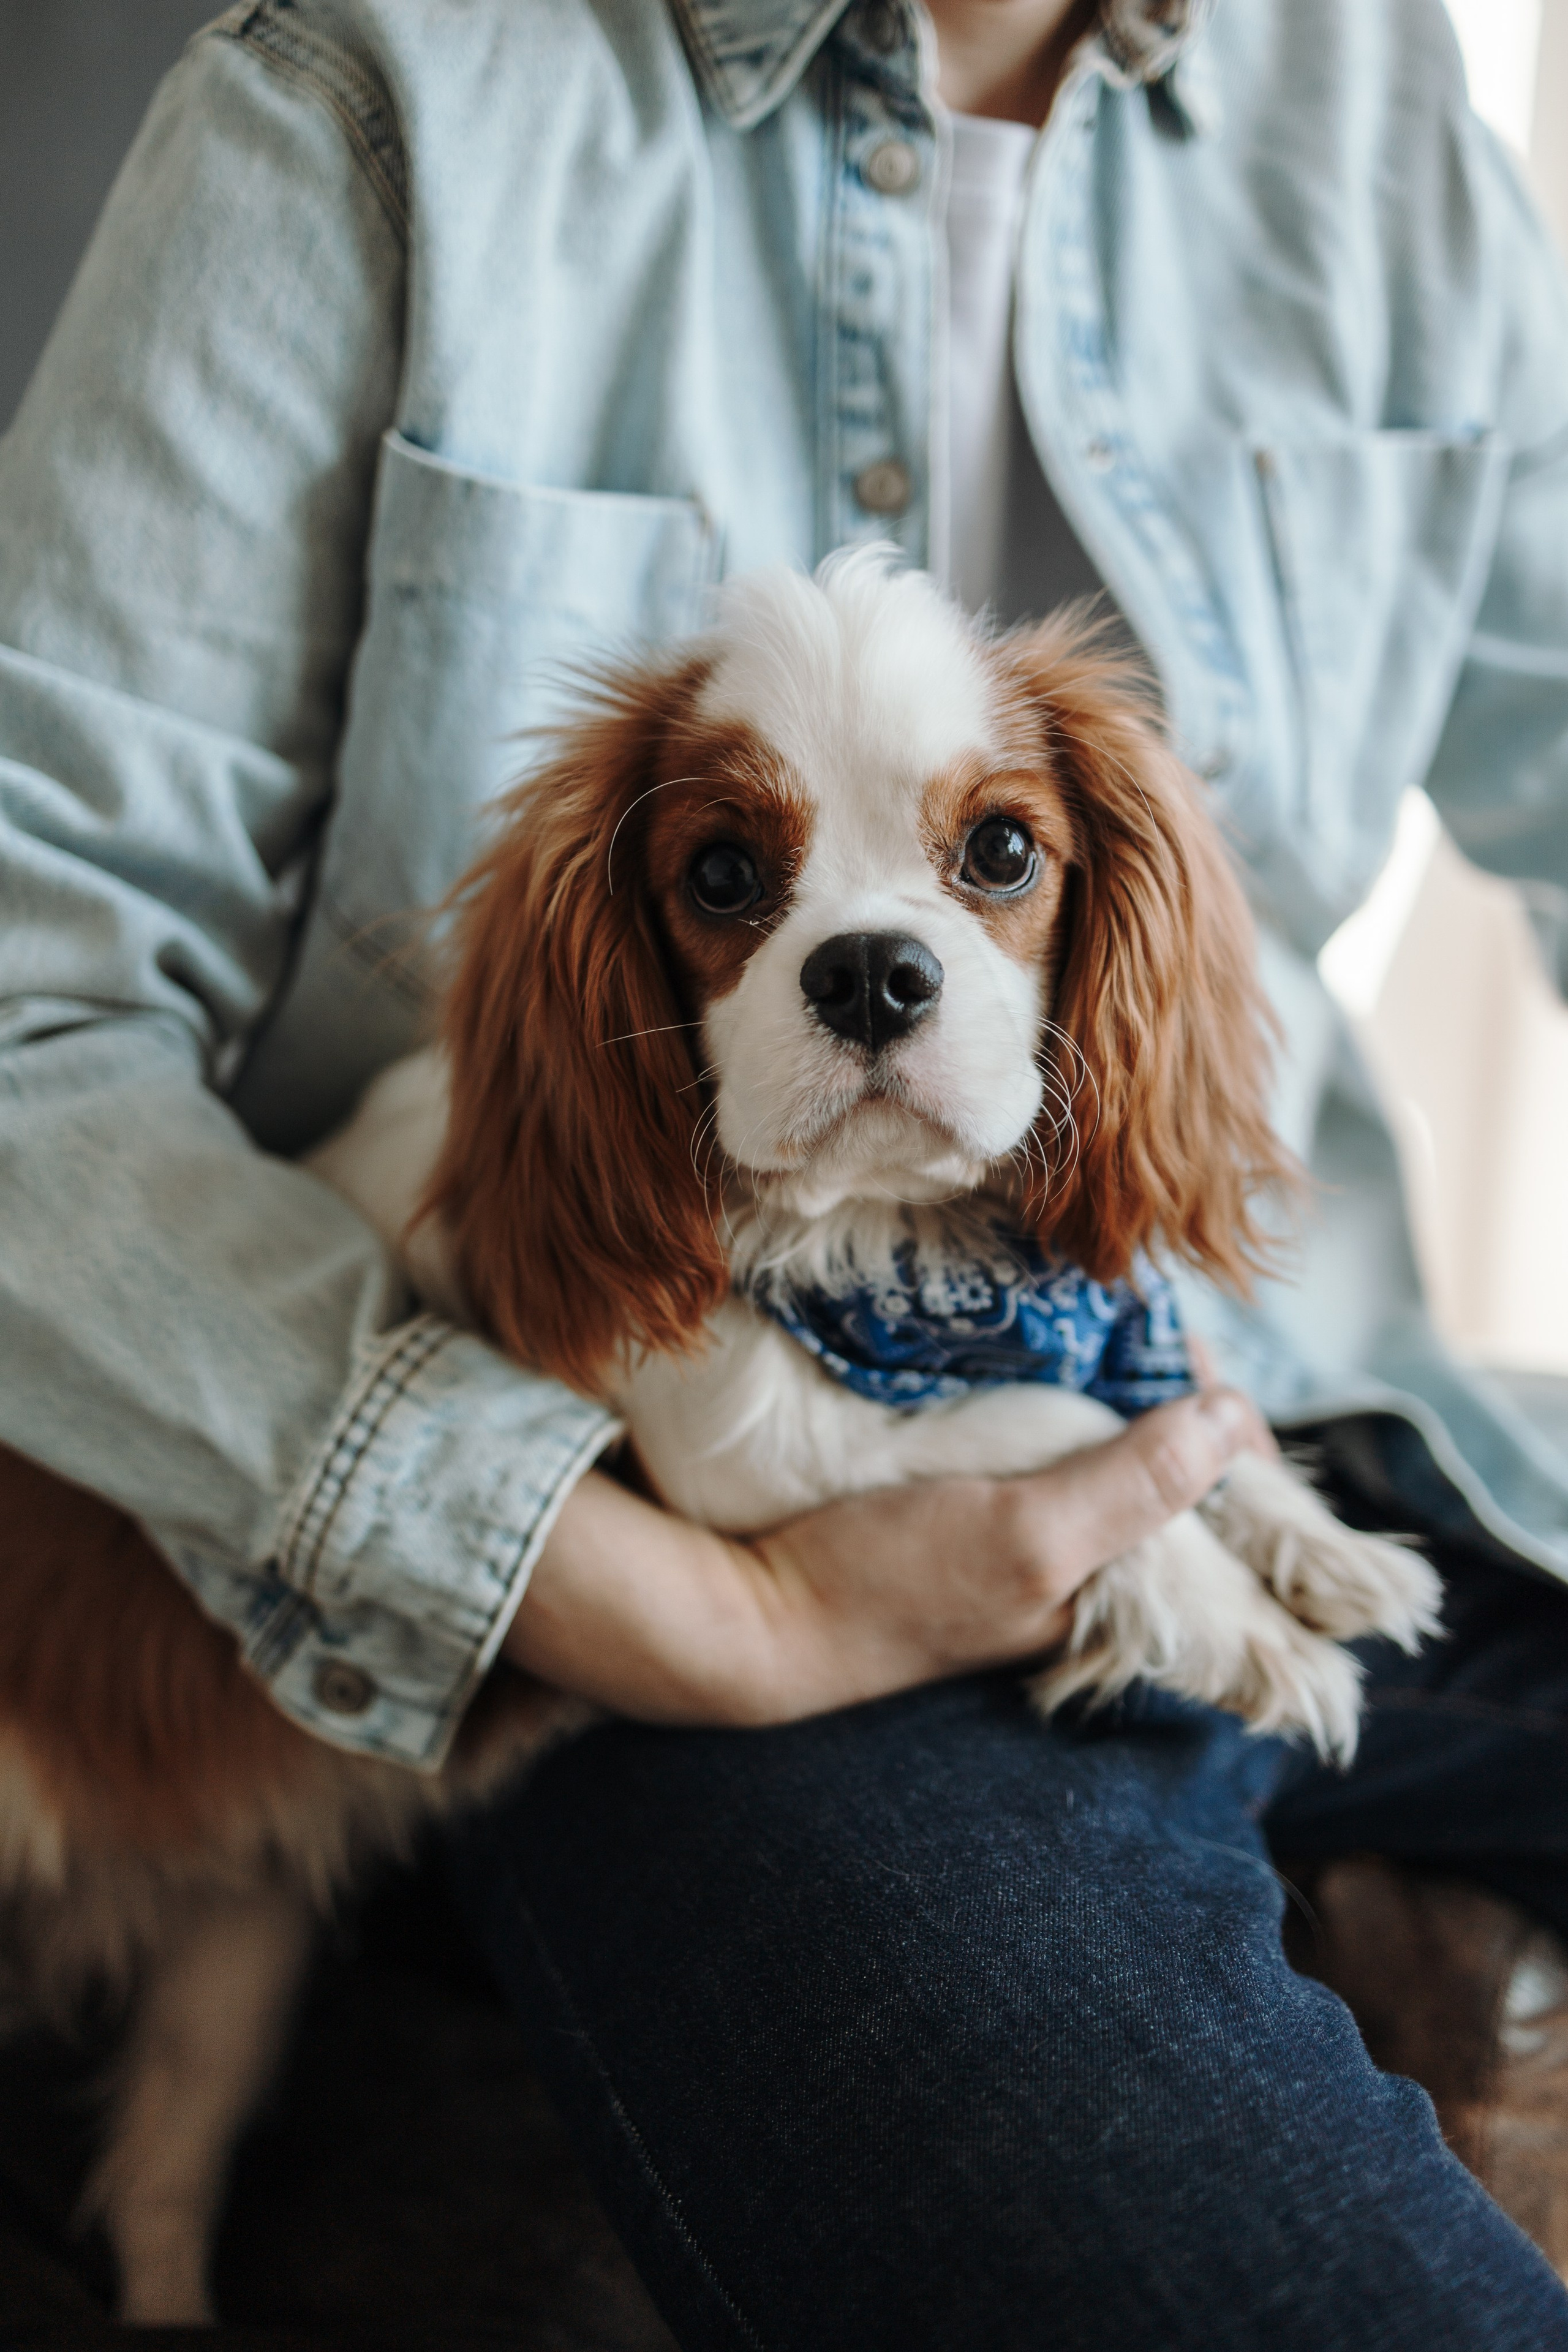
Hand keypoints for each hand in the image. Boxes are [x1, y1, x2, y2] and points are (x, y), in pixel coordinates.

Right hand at [501, 1387, 1269, 1726]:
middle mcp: (1079, 1566)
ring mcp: (1018, 1534)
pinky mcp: (964, 1507)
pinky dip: (1041, 1393)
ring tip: (1098, 1316)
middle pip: (1158, 1466)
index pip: (1208, 1498)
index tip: (1193, 1346)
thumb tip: (1237, 1421)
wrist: (755, 1609)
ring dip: (1102, 1383)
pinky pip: (1032, 1440)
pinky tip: (1030, 1348)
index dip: (1216, 1423)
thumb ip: (1133, 1486)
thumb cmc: (892, 1584)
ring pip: (1095, 1446)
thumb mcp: (1029, 1535)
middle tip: (1143, 1314)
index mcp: (1117, 1596)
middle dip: (1163, 1395)